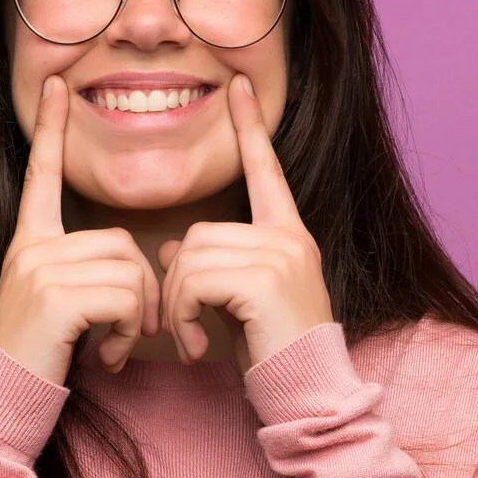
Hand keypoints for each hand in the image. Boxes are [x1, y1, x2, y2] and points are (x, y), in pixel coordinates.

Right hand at [0, 75, 165, 382]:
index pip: (41, 175)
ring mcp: (38, 268)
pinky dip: (127, 330)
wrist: (5, 398)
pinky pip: (124, 295)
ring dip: (136, 316)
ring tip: (112, 345)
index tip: (57, 85)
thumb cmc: (41, 357)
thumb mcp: (59, 304)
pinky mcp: (54, 295)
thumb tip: (139, 266)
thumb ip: (87, 273)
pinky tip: (106, 355)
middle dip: (139, 291)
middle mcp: (29, 248)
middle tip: (126, 332)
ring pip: (128, 270)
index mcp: (29, 242)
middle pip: (120, 240)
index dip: (51, 130)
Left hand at [157, 75, 333, 368]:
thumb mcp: (237, 305)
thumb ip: (209, 268)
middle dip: (176, 284)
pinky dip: (183, 316)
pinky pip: (194, 280)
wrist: (306, 392)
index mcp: (289, 235)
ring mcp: (281, 255)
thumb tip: (171, 251)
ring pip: (190, 257)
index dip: (249, 129)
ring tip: (191, 340)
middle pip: (199, 233)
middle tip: (183, 329)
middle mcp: (290, 237)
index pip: (266, 172)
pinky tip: (197, 346)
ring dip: (176, 305)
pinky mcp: (265, 279)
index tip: (238, 85)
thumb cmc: (272, 354)